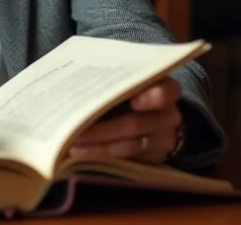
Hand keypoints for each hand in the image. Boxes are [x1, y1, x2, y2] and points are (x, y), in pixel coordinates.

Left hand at [67, 77, 182, 164]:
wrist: (151, 116)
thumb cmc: (130, 90)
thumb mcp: (127, 80)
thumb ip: (113, 80)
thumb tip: (77, 81)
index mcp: (164, 89)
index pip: (166, 92)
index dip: (151, 98)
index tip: (133, 102)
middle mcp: (168, 115)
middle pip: (137, 123)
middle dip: (103, 129)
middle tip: (75, 128)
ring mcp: (162, 139)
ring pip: (129, 145)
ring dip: (98, 145)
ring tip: (72, 142)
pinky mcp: (152, 158)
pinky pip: (126, 160)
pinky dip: (101, 155)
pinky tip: (80, 151)